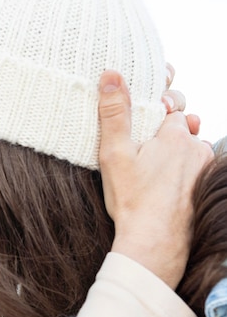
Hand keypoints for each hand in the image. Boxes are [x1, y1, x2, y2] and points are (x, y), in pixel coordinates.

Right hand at [98, 69, 214, 288]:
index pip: (169, 107)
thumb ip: (114, 114)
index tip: (144, 119)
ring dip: (177, 152)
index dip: (156, 110)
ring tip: (153, 169)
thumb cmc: (133, 200)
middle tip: (144, 149)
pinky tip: (166, 184)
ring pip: (192, 147)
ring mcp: (203, 168)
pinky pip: (198, 167)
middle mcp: (196, 147)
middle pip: (184, 125)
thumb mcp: (115, 154)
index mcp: (174, 135)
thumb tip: (111, 74)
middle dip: (168, 131)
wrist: (154, 241)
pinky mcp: (205, 186)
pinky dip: (185, 170)